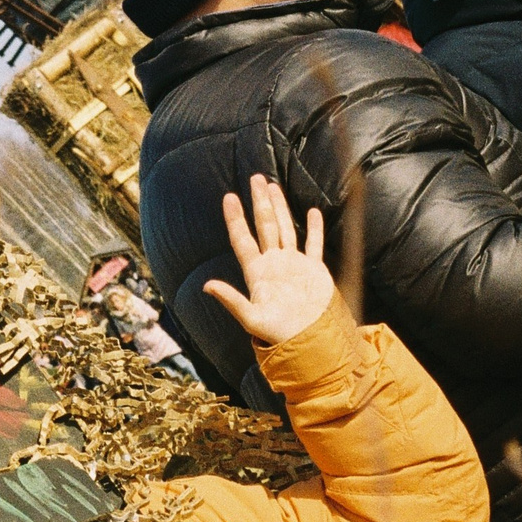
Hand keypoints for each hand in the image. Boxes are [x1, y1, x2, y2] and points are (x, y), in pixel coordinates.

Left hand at [200, 172, 332, 346]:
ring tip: (272, 186)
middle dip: (259, 202)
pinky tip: (311, 212)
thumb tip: (206, 286)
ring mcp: (294, 265)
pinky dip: (314, 228)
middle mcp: (273, 265)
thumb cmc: (277, 335)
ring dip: (280, 208)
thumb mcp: (250, 318)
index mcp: (257, 273)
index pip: (243, 239)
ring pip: (285, 229)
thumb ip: (231, 300)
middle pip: (264, 226)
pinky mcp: (314, 271)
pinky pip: (314, 245)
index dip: (235, 219)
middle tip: (255, 178)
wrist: (308, 343)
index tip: (229, 197)